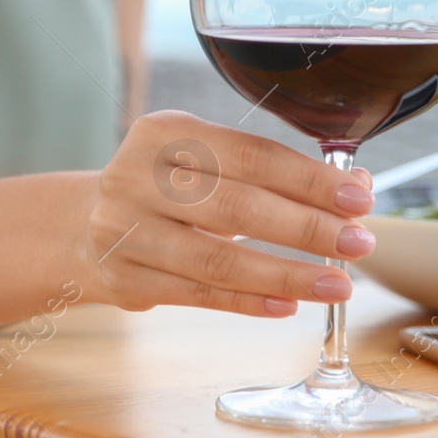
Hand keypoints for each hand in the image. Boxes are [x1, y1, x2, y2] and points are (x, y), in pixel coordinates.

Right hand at [83, 111, 375, 317]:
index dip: (309, 179)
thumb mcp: (206, 161)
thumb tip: (355, 186)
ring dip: (287, 275)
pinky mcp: (126, 281)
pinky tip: (288, 305)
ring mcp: (126, 232)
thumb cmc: (164, 188)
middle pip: (237, 206)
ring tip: (337, 285)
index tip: (358, 197)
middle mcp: (138, 177)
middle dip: (308, 228)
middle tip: (359, 242)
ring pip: (218, 260)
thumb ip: (273, 172)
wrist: (78, 227)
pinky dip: (248, 302)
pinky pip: (199, 295)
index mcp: (165, 132)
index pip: (250, 154)